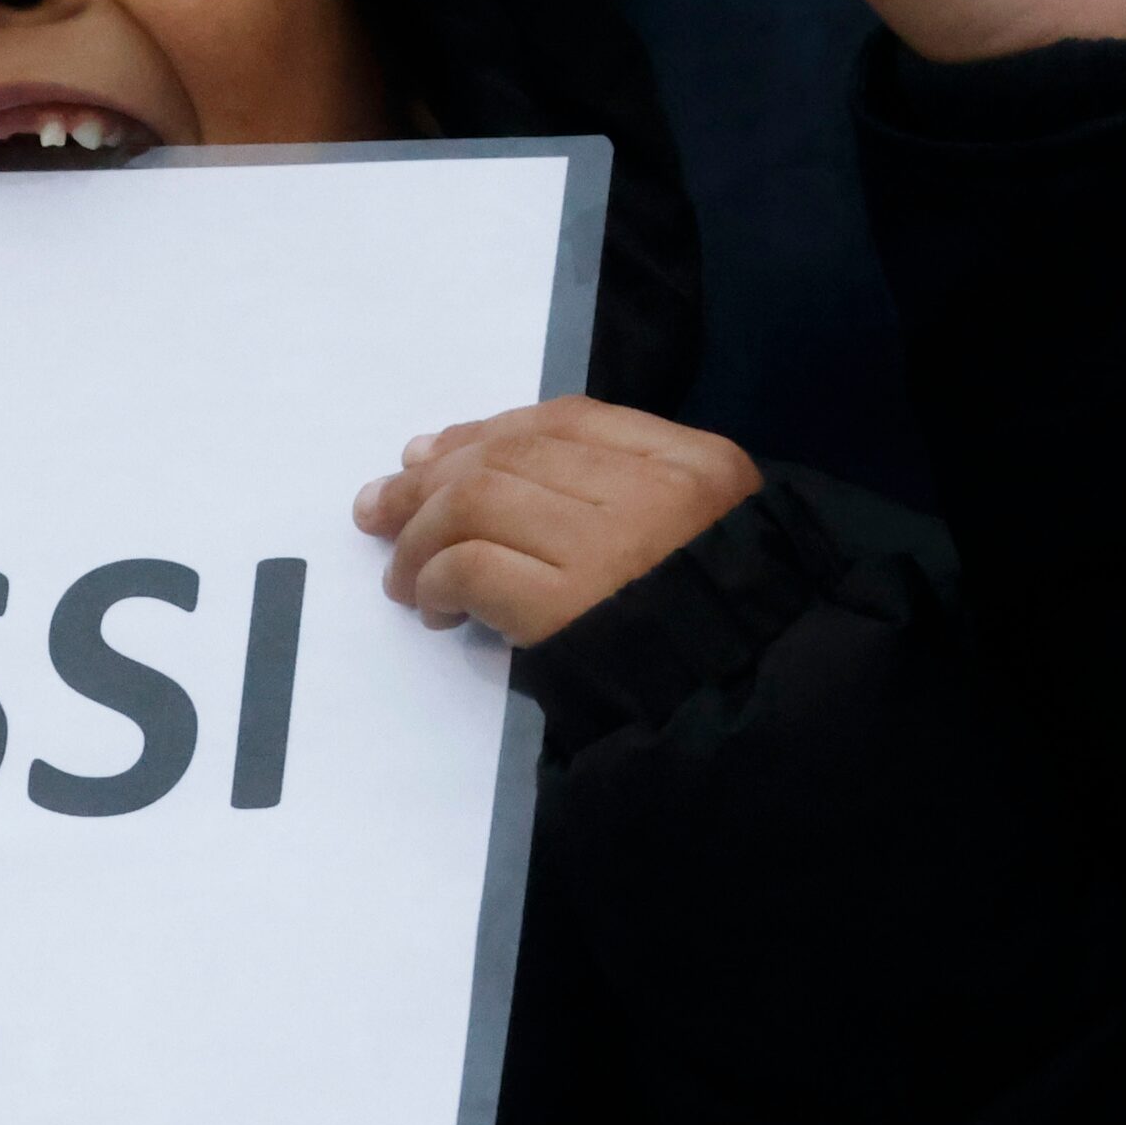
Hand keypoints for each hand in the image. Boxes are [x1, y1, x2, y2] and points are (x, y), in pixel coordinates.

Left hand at [352, 396, 759, 645]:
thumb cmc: (706, 630)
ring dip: (419, 536)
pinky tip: (434, 607)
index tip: (426, 455)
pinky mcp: (569, 607)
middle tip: (378, 508)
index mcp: (693, 463)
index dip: (481, 432)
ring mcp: (611, 546)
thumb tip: (451, 462)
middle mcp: (654, 491)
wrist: (746, 704)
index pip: (564, 420)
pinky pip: (470, 566)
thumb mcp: (684, 534)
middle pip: (507, 456)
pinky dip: (435, 579)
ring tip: (402, 574)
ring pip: (475, 501)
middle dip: (428, 480)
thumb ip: (600, 490)